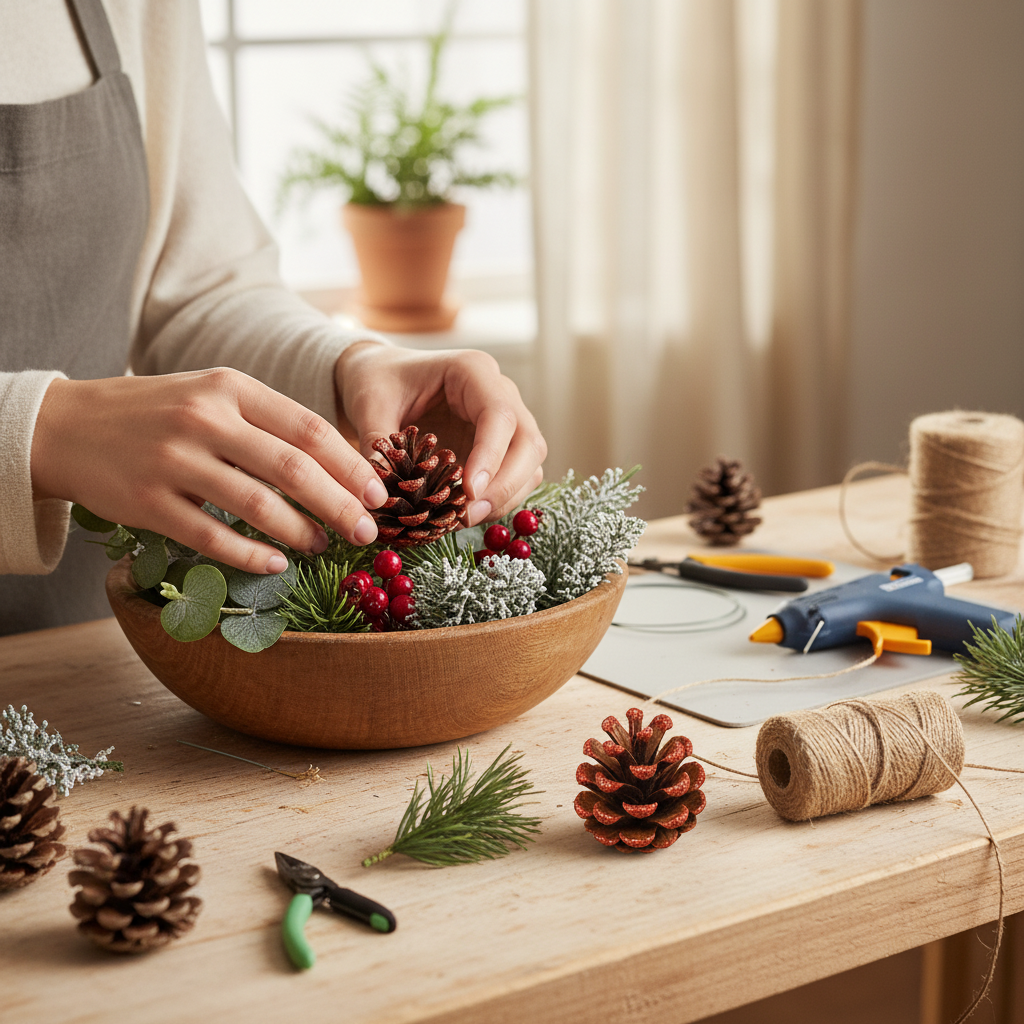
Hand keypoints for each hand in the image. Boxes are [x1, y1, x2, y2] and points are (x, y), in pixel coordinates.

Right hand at [31, 368, 387, 572]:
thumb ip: (268, 421)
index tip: (379, 493)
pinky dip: (252, 554)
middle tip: (367, 531)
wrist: (67, 427)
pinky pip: (212, 537)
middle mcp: (204, 419)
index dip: (351, 466)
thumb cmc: (158, 412)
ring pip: (257, 506)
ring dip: (301, 532)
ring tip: (324, 545)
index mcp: (230, 388)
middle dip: (340, 505)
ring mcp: (173, 462)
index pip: (308, 429)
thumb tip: (340, 464)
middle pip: (293, 469)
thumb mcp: (213, 395)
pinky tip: (276, 562)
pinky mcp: (147, 504)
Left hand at [335, 343, 546, 525]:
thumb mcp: (368, 404)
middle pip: (528, 443)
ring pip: (530, 465)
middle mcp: (500, 393)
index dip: (490, 456)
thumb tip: (379, 491)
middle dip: (505, 485)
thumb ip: (376, 443)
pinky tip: (463, 514)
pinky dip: (498, 501)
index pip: (500, 414)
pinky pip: (517, 479)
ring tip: (462, 520)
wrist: (383, 377)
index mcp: (472, 371)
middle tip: (467, 516)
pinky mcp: (502, 448)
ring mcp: (507, 422)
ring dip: (504, 498)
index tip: (470, 492)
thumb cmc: (378, 381)